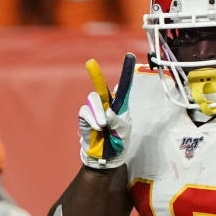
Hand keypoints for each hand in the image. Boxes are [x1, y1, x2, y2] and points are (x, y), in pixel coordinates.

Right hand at [79, 54, 134, 168]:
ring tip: (103, 124)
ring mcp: (95, 111)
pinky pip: (85, 112)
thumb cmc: (118, 143)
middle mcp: (107, 105)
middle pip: (101, 87)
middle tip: (90, 62)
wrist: (106, 158)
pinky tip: (98, 126)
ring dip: (98, 111)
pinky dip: (92, 118)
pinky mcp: (85, 118)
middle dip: (95, 74)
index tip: (129, 56)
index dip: (126, 72)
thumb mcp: (122, 131)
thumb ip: (117, 120)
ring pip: (93, 99)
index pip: (123, 87)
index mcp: (121, 106)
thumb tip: (107, 112)